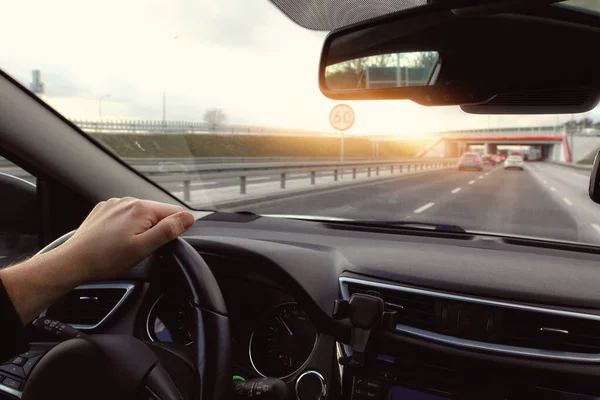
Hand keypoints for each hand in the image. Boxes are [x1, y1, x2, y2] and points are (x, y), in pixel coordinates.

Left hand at [58, 197, 194, 282]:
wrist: (73, 261)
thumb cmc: (106, 259)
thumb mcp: (143, 248)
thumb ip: (168, 230)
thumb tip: (188, 217)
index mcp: (141, 208)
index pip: (176, 212)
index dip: (175, 231)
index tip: (162, 246)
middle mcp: (128, 201)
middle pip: (158, 213)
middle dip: (157, 230)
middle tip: (143, 250)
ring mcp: (115, 204)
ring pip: (142, 214)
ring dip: (142, 228)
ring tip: (128, 247)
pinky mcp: (105, 210)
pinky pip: (126, 215)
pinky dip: (127, 226)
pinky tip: (117, 240)